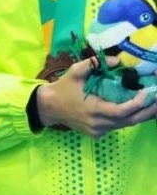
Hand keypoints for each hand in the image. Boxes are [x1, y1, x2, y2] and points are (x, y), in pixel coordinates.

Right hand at [36, 55, 156, 139]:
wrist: (49, 107)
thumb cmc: (62, 88)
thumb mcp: (74, 72)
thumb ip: (94, 64)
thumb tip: (117, 61)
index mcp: (93, 110)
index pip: (122, 111)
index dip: (137, 103)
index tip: (146, 92)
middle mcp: (98, 124)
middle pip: (129, 121)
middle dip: (147, 111)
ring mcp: (98, 131)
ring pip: (125, 125)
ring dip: (140, 115)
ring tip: (154, 105)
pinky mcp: (97, 133)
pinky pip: (117, 127)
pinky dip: (128, 118)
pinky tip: (138, 111)